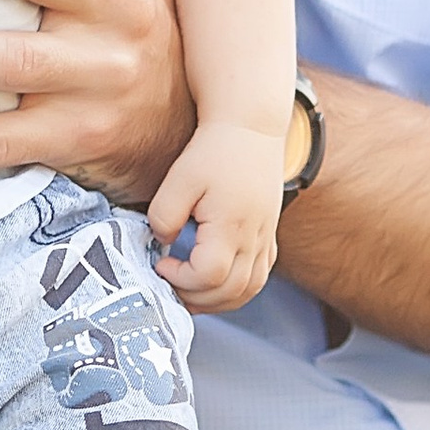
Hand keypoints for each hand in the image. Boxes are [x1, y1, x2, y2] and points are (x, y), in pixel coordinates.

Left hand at [144, 117, 285, 312]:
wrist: (252, 128)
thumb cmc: (213, 150)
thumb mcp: (179, 178)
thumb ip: (164, 215)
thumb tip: (163, 243)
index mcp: (232, 226)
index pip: (209, 275)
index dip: (181, 278)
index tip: (161, 262)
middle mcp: (255, 238)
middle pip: (231, 292)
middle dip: (196, 298)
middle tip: (169, 285)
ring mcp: (266, 239)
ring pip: (248, 290)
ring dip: (218, 300)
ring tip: (189, 292)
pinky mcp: (269, 235)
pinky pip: (258, 277)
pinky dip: (237, 290)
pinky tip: (214, 283)